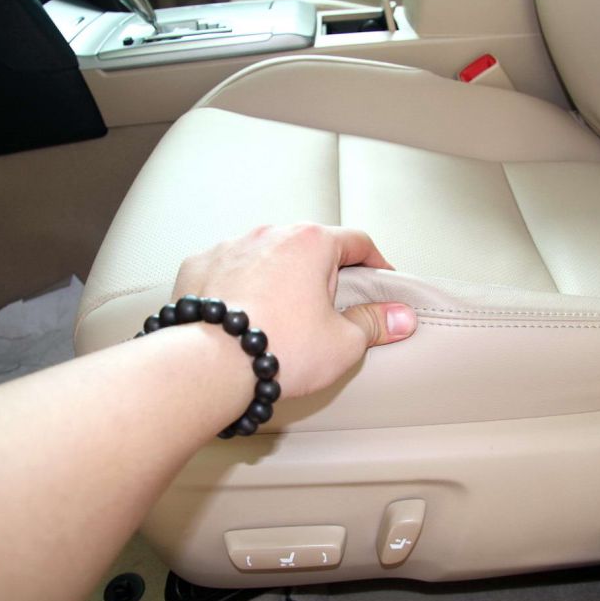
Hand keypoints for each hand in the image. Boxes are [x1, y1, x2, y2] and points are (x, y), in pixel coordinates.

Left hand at [172, 224, 416, 396]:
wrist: (207, 366)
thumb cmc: (279, 349)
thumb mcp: (343, 344)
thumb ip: (374, 324)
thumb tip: (401, 317)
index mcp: (311, 243)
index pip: (357, 242)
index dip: (375, 263)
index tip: (380, 280)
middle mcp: (269, 233)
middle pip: (308, 246)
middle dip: (322, 272)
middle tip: (329, 306)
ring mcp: (229, 246)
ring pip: (265, 255)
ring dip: (277, 276)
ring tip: (279, 313)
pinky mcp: (198, 265)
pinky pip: (227, 269)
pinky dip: (237, 286)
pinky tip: (241, 314)